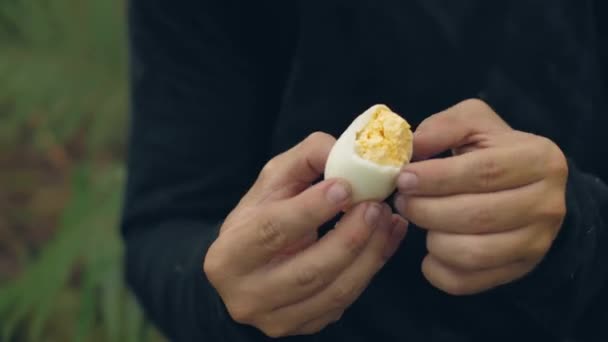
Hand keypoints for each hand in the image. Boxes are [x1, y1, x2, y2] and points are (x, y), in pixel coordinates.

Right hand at [204, 132, 407, 337]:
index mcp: (228, 256)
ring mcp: (276, 319)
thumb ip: (304, 160)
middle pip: (309, 270)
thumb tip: (343, 149)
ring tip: (388, 219)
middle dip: (350, 236)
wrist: (249, 268)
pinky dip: (372, 268)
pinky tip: (387, 239)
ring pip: (334, 291)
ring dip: (370, 253)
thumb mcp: (271, 184)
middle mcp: (246, 296)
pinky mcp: (304, 327)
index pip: (271, 231)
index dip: (310, 209)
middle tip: (377, 205)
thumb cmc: (261, 218)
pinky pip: (345, 301)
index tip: (345, 186)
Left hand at [394, 99, 567, 294]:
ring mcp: (536, 243)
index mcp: (539, 159)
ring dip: (432, 239)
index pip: (484, 172)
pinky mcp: (518, 271)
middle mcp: (547, 205)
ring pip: (472, 253)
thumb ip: (444, 126)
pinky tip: (430, 249)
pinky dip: (438, 269)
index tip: (404, 178)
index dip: (437, 178)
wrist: (527, 190)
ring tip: (417, 220)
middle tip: (403, 200)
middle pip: (477, 215)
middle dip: (427, 209)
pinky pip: (468, 281)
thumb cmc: (492, 152)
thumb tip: (412, 146)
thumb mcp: (474, 123)